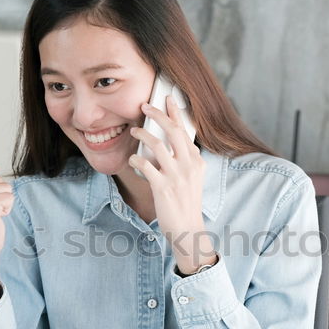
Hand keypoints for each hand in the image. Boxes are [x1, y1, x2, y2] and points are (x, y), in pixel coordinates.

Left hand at [128, 97, 214, 273]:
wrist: (187, 229)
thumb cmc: (186, 204)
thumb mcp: (192, 179)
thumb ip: (184, 161)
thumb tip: (169, 145)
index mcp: (196, 161)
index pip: (185, 131)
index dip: (175, 112)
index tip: (167, 99)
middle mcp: (189, 165)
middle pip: (172, 131)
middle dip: (157, 114)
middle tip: (144, 105)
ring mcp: (176, 176)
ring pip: (156, 145)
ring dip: (142, 134)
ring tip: (133, 131)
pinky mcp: (163, 187)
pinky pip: (145, 165)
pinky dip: (135, 159)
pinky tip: (132, 160)